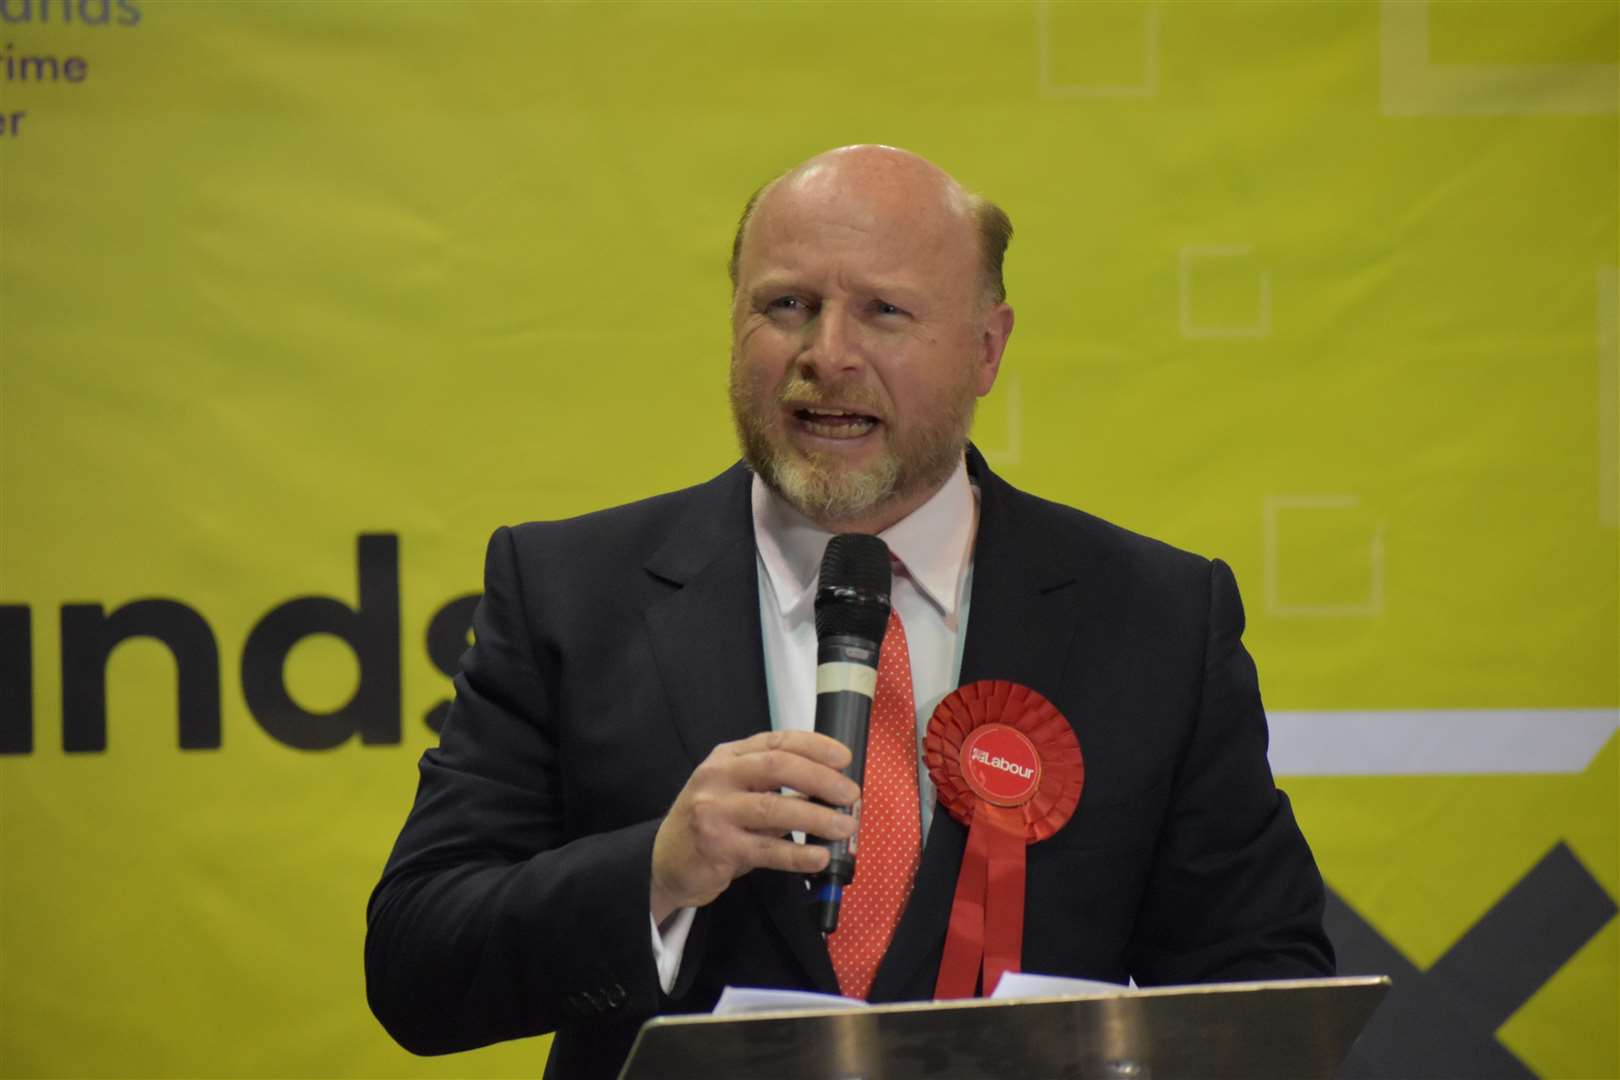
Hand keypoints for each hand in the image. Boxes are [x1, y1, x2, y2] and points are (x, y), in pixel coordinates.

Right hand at [650, 729, 859, 921]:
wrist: (665, 862)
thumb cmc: (712, 823)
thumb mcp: (736, 793)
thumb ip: (775, 787)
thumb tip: (831, 789)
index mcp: (727, 757)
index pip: (776, 741)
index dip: (815, 746)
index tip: (845, 758)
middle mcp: (717, 777)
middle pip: (777, 766)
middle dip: (821, 778)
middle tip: (850, 794)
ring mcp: (714, 812)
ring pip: (774, 807)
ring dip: (817, 817)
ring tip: (844, 827)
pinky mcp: (717, 847)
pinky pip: (767, 849)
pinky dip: (797, 854)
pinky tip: (819, 857)